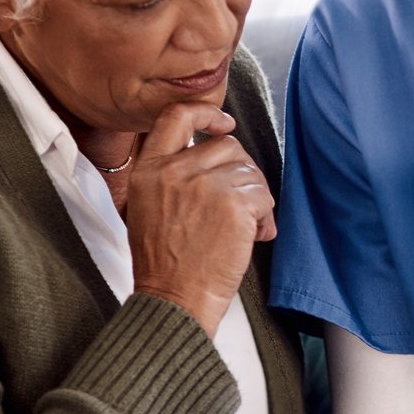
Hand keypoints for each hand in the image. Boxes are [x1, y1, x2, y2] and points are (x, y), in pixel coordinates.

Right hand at [125, 100, 275, 332]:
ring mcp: (204, 185)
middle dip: (242, 173)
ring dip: (256, 200)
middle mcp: (174, 171)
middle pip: (228, 146)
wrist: (174, 300)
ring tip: (245, 230)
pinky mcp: (233, 204)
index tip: (224, 123)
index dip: (207, 113)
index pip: (176, 116)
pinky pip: (264, 196)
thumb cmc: (165, 264)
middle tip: (242, 206)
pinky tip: (254, 238)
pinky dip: (265, 218)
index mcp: (149, 169)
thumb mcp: (148, 207)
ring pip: (250, 172)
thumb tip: (212, 151)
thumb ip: (172, 175)